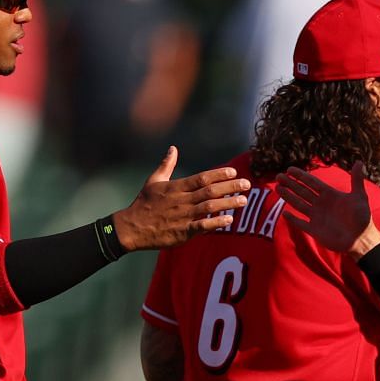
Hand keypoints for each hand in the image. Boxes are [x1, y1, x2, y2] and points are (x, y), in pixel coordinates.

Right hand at [110, 147, 251, 250]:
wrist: (132, 227)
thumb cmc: (144, 203)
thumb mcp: (153, 181)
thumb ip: (166, 165)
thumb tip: (173, 148)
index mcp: (176, 187)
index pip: (202, 178)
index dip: (219, 174)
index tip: (234, 172)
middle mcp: (182, 200)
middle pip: (210, 191)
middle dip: (230, 187)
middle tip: (247, 184)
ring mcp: (183, 216)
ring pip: (209, 207)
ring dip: (228, 204)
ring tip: (244, 201)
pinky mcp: (182, 232)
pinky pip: (202, 226)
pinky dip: (215, 223)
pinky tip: (229, 220)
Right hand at [278, 161, 379, 257]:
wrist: (361, 239)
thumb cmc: (362, 218)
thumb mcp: (359, 197)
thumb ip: (356, 180)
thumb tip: (359, 161)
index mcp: (330, 194)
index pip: (312, 182)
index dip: (301, 176)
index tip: (289, 169)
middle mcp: (321, 204)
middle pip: (302, 191)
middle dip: (290, 184)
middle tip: (279, 176)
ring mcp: (317, 217)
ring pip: (299, 204)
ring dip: (288, 196)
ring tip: (277, 188)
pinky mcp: (315, 230)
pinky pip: (301, 223)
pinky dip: (293, 219)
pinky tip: (284, 213)